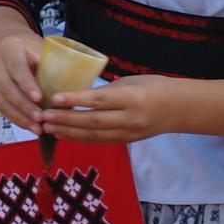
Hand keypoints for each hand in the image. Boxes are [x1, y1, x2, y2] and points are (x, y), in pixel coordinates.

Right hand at [0, 30, 46, 130]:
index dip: (27, 84)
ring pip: (2, 102)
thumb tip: (71, 90)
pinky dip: (16, 119)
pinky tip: (29, 127)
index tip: (39, 98)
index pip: (16, 67)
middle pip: (7, 88)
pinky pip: (2, 109)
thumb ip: (51, 66)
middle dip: (24, 106)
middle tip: (40, 118)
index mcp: (10, 49)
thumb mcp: (41, 49)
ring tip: (37, 128)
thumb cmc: (31, 49)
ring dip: (20, 117)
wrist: (10, 46)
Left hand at [34, 73, 171, 145]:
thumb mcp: (131, 82)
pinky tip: (65, 134)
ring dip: (68, 132)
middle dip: (65, 120)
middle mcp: (130, 118)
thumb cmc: (154, 87)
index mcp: (132, 98)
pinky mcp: (128, 141)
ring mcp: (129, 133)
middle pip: (92, 121)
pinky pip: (100, 141)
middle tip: (43, 116)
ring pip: (93, 135)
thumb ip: (107, 91)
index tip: (54, 98)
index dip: (75, 100)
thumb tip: (78, 95)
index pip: (99, 100)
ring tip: (48, 127)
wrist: (180, 108)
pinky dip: (80, 138)